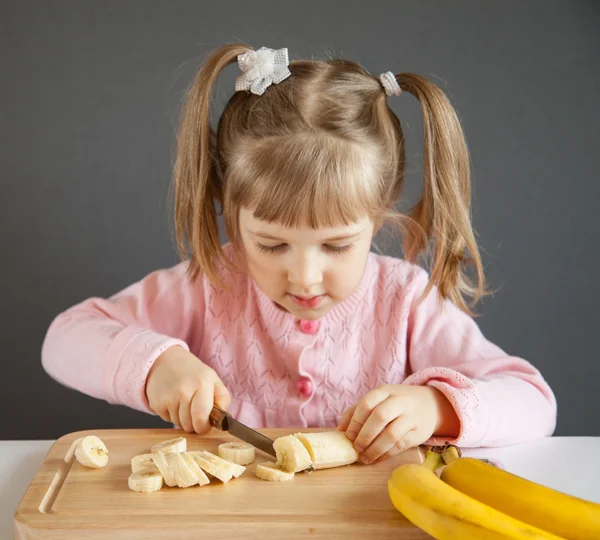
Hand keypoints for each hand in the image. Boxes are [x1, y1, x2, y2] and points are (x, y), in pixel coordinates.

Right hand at [145, 346, 230, 433]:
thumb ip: (223, 399)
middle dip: (194, 424)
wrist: (165, 362)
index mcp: (202, 383)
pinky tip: (173, 402)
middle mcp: (184, 389)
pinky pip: (167, 420)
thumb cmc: (193, 374)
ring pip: (179, 424)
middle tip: (195, 413)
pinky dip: (171, 415)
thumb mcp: (213, 380)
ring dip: (183, 419)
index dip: (203, 426)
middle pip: (190, 425)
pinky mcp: (157, 403)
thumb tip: (225, 420)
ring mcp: (169, 397)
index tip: (205, 425)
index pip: (201, 416)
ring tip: (183, 403)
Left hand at [336, 384, 458, 463]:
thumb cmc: (396, 403)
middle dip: (365, 435)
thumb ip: (357, 411)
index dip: (355, 420)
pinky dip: (386, 454)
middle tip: (356, 448)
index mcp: (385, 391)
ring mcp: (411, 417)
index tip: (348, 435)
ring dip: (375, 449)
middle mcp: (399, 401)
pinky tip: (376, 459)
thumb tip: (339, 431)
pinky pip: (400, 446)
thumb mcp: (378, 400)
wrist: (431, 404)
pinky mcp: (418, 433)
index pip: (367, 403)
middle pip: (379, 417)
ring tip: (364, 458)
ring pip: (391, 434)